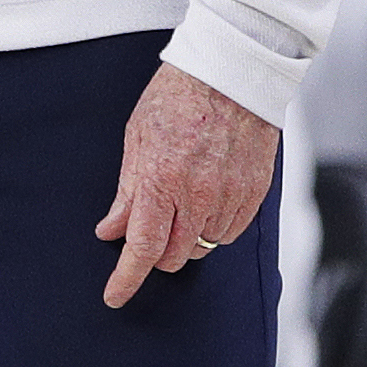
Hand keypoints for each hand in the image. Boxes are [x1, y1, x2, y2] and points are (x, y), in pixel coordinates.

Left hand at [95, 62, 278, 308]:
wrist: (232, 69)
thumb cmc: (178, 94)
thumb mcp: (138, 137)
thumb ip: (127, 191)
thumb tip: (111, 230)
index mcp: (162, 180)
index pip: (143, 248)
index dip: (126, 278)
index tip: (114, 296)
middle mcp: (198, 196)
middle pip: (173, 256)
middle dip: (154, 253)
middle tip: (147, 228)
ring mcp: (230, 197)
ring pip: (202, 247)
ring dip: (185, 238)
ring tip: (179, 202)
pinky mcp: (254, 195)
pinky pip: (229, 233)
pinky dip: (212, 227)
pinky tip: (205, 200)